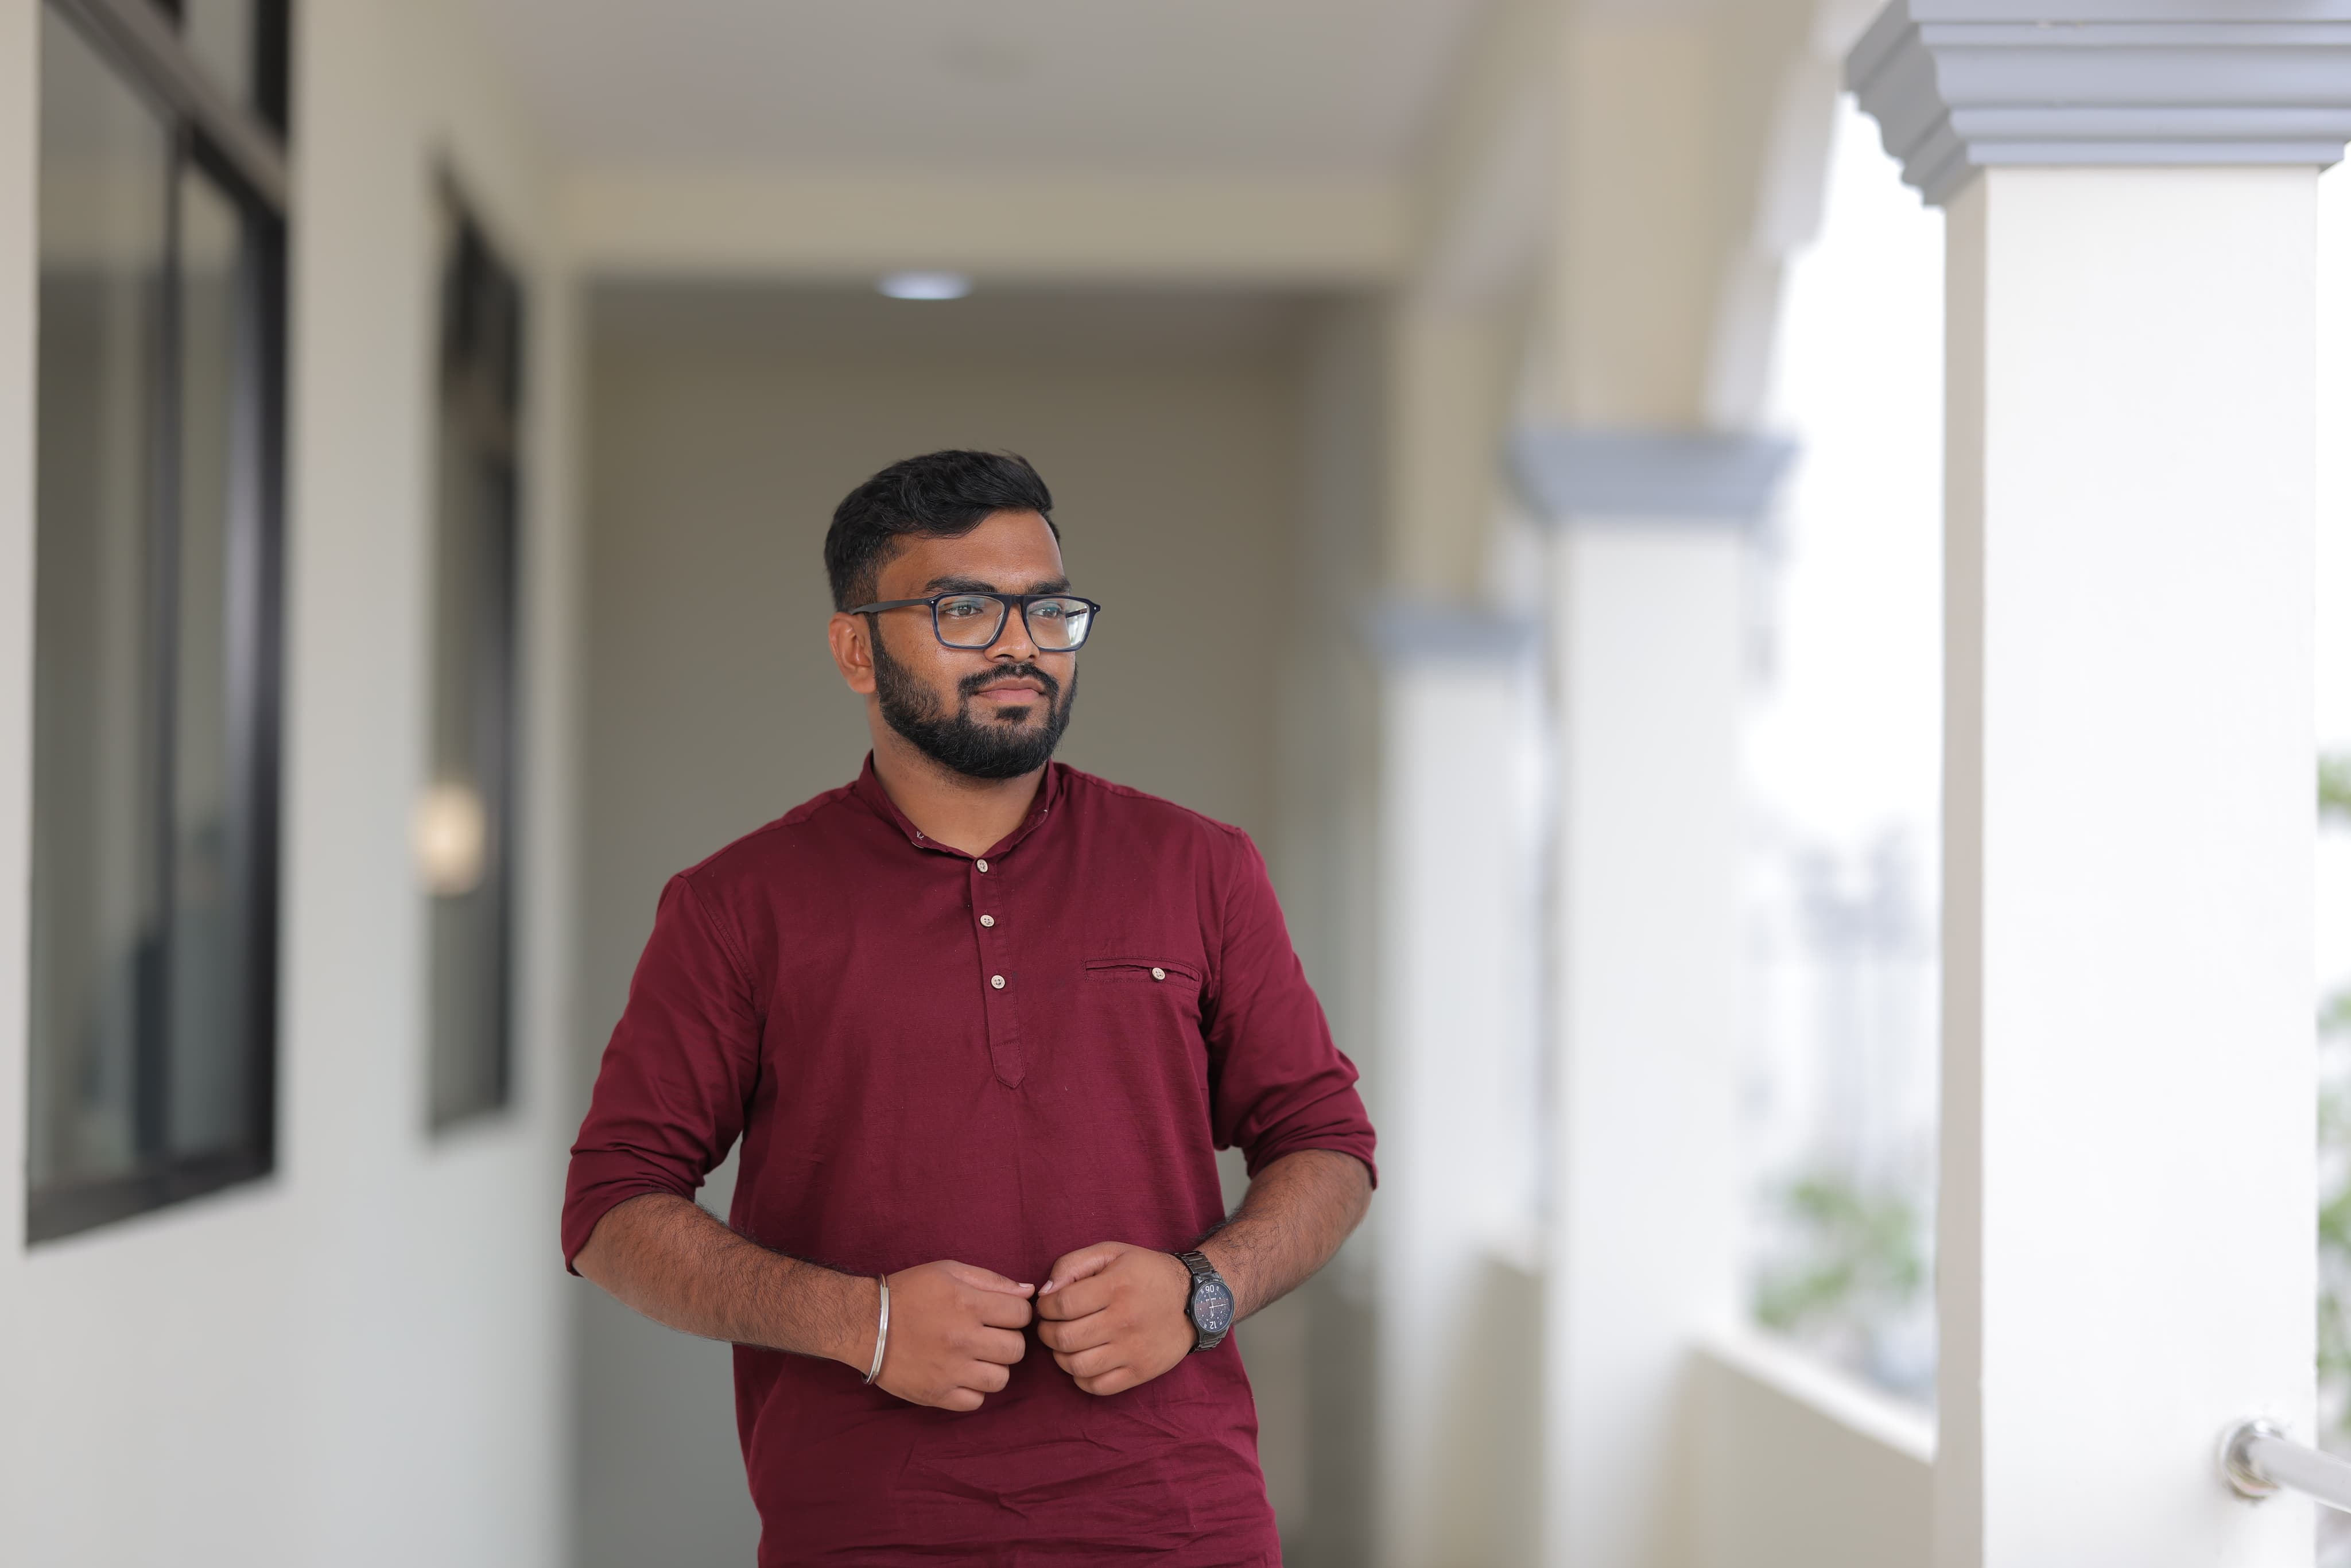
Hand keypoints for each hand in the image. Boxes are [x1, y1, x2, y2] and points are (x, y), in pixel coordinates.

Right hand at [871, 1261, 1033, 1411]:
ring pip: (1001, 1379)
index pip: (1022, 1315)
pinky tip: (960, 1374)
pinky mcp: (937, 1395)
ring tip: (976, 1357)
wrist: (864, 1323)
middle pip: (1016, 1349)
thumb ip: (992, 1281)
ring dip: (994, 1367)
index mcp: (968, 1304)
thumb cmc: (909, 1292)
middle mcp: (963, 1339)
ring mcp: (950, 1371)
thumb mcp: (948, 1271)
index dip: (1016, 1313)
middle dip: (1008, 1340)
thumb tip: (1028, 1292)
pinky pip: (976, 1401)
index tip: (1002, 1314)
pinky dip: (973, 1390)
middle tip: (989, 1336)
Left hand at [1035, 1242, 1196, 1396]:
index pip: (1062, 1305)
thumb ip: (1073, 1264)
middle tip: (1051, 1325)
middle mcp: (1125, 1320)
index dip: (1044, 1307)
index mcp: (1117, 1286)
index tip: (1048, 1305)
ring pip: (1077, 1366)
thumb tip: (1046, 1292)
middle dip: (1047, 1332)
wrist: (1196, 1299)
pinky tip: (1084, 1360)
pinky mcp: (1141, 1372)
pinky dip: (1081, 1377)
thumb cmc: (1146, 1273)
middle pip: (1064, 1338)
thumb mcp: (1112, 1253)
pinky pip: (1097, 1386)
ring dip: (1060, 1356)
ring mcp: (1134, 1350)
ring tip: (1066, 1344)